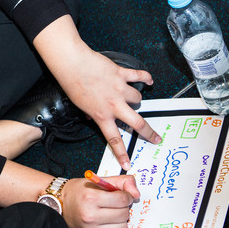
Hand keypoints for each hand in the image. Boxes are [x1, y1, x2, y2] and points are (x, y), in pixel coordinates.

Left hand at [33, 17, 159, 169]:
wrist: (73, 64)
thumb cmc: (72, 83)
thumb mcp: (79, 106)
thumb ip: (90, 113)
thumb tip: (92, 117)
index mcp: (101, 115)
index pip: (114, 139)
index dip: (122, 153)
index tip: (128, 163)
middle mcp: (113, 105)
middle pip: (137, 123)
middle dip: (149, 133)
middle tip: (156, 138)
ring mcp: (120, 90)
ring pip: (138, 99)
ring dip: (136, 100)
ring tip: (131, 97)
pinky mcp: (122, 75)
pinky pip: (139, 76)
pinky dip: (146, 77)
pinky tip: (149, 80)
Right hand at [61, 175, 139, 227]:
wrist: (59, 204)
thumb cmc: (78, 191)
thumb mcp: (98, 180)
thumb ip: (120, 182)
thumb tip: (136, 194)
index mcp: (91, 198)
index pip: (123, 199)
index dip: (127, 196)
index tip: (122, 194)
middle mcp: (90, 215)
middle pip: (124, 213)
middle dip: (123, 206)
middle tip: (114, 202)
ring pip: (123, 226)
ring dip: (120, 218)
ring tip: (109, 211)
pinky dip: (113, 226)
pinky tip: (104, 219)